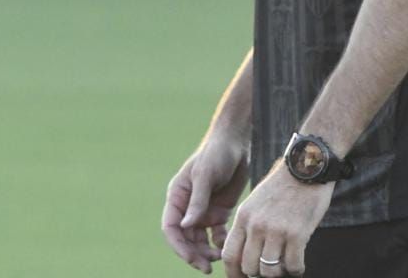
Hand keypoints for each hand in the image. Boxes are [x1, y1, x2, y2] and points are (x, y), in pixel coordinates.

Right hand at [163, 136, 249, 272]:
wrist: (236, 143)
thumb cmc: (216, 154)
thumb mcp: (205, 175)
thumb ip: (197, 201)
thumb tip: (186, 226)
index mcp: (177, 197)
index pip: (171, 227)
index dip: (178, 245)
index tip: (191, 258)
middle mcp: (187, 207)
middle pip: (185, 238)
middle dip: (194, 254)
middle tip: (207, 268)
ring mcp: (203, 210)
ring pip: (200, 239)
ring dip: (206, 252)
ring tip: (219, 259)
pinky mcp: (219, 211)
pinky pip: (216, 234)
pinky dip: (220, 243)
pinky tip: (227, 247)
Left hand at [220, 166, 333, 277]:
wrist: (306, 166)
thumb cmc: (282, 186)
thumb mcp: (256, 202)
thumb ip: (249, 226)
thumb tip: (247, 256)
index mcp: (243, 217)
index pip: (230, 255)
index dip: (234, 274)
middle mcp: (256, 225)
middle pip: (249, 267)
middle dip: (258, 274)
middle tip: (269, 270)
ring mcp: (276, 230)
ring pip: (269, 271)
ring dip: (278, 273)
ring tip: (286, 266)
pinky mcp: (297, 233)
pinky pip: (293, 266)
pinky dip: (296, 271)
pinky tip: (299, 266)